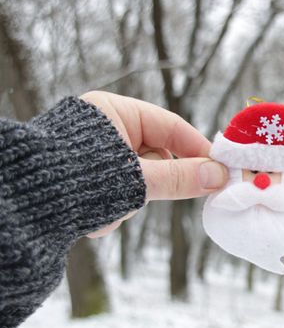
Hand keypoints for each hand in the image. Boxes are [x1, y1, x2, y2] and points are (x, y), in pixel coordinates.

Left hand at [79, 91, 227, 237]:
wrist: (20, 206)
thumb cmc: (74, 178)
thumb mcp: (135, 176)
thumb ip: (179, 177)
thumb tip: (219, 177)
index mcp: (115, 112)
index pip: (171, 125)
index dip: (198, 147)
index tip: (219, 167)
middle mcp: (106, 130)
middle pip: (156, 155)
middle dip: (152, 182)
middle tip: (148, 194)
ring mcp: (97, 156)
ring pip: (137, 180)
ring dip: (126, 200)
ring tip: (104, 208)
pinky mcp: (88, 179)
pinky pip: (117, 192)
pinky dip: (110, 207)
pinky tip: (90, 215)